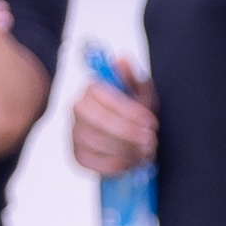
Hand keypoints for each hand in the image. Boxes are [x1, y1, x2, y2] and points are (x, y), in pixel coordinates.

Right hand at [69, 60, 157, 174]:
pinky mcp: (76, 155)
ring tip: (145, 152)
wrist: (129, 135)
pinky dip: (114, 165)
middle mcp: (78, 109)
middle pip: (98, 122)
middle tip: (150, 140)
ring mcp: (75, 132)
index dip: (130, 112)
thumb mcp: (140, 91)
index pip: (106, 99)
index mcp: (93, 88)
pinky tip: (130, 162)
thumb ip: (133, 78)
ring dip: (125, 151)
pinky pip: (90, 163)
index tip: (151, 122)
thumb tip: (121, 60)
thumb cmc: (135, 109)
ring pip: (96, 144)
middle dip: (128, 134)